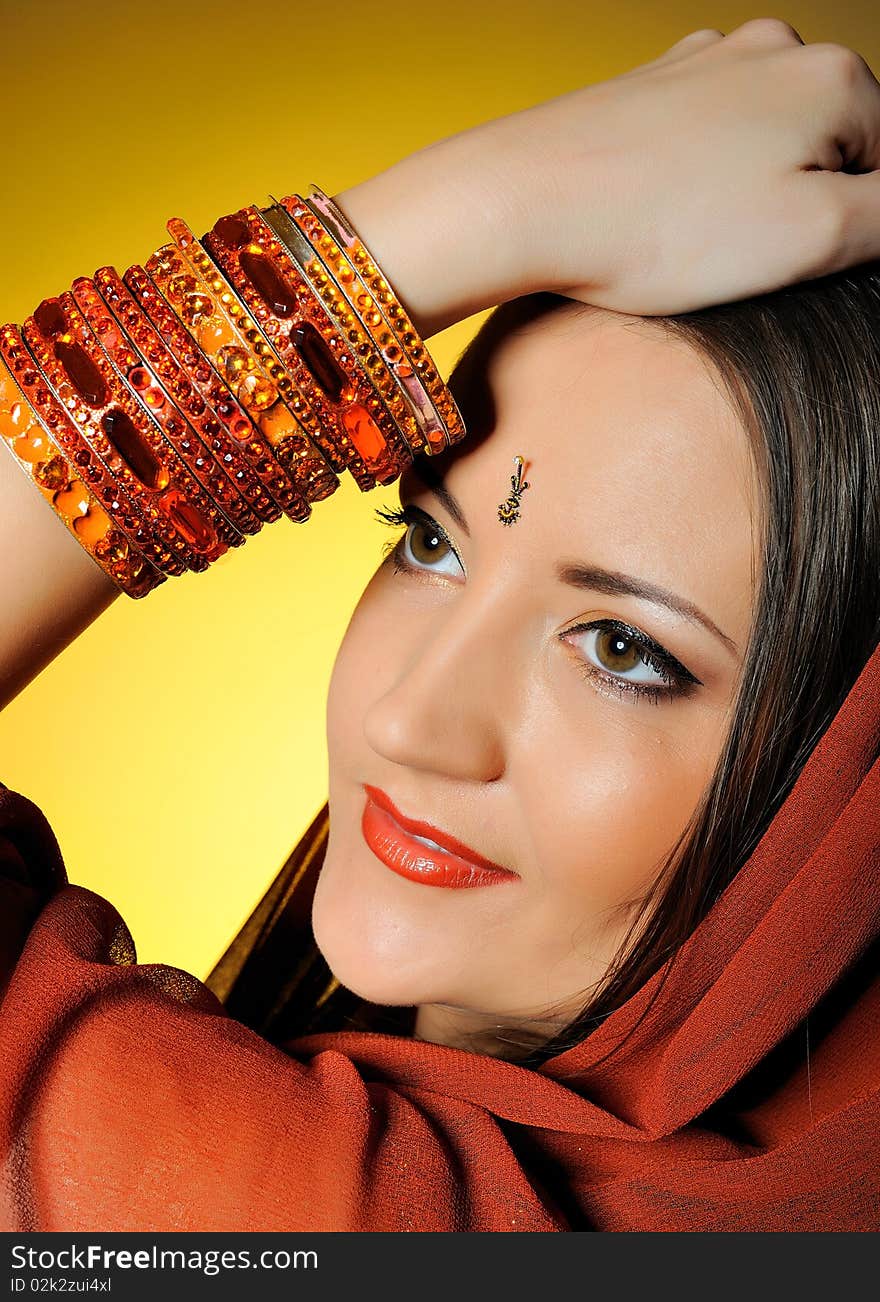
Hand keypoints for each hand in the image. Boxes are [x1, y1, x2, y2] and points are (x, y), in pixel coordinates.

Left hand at [451, 18, 879, 313]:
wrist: (528, 202)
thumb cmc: (664, 229)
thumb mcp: (812, 239)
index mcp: (834, 79)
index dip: (851, 231)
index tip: (793, 263)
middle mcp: (774, 51)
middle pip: (829, 149)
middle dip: (800, 207)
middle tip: (742, 258)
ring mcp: (706, 63)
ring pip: (766, 144)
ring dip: (748, 196)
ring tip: (697, 240)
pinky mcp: (652, 91)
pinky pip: (706, 142)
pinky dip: (699, 181)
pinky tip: (664, 215)